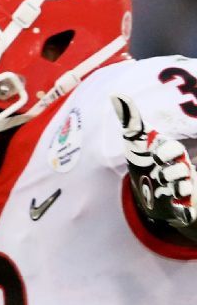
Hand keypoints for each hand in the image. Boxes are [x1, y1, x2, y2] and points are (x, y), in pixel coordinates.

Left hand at [113, 93, 195, 226]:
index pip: (173, 149)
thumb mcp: (134, 142)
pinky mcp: (182, 207)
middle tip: (159, 173)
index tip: (154, 154)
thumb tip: (115, 93)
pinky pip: (189, 210)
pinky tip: (180, 210)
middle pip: (182, 169)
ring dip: (174, 188)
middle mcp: (179, 169)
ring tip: (162, 189)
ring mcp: (181, 188)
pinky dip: (185, 210)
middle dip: (172, 171)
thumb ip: (130, 119)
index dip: (166, 150)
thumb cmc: (144, 160)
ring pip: (184, 187)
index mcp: (169, 153)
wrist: (149, 191)